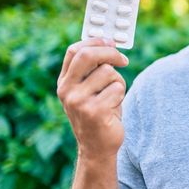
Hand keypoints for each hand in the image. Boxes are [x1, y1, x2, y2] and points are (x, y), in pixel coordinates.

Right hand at [57, 38, 128, 160]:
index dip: (94, 41)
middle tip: (124, 60)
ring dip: (118, 82)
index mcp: (64, 82)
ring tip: (112, 97)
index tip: (111, 41)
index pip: (74, 51)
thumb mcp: (90, 89)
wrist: (97, 147)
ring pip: (108, 72)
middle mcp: (67, 90)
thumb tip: (110, 43)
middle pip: (88, 55)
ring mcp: (78, 101)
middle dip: (111, 53)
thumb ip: (94, 69)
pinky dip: (121, 95)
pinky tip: (114, 108)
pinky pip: (117, 88)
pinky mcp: (94, 110)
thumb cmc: (99, 113)